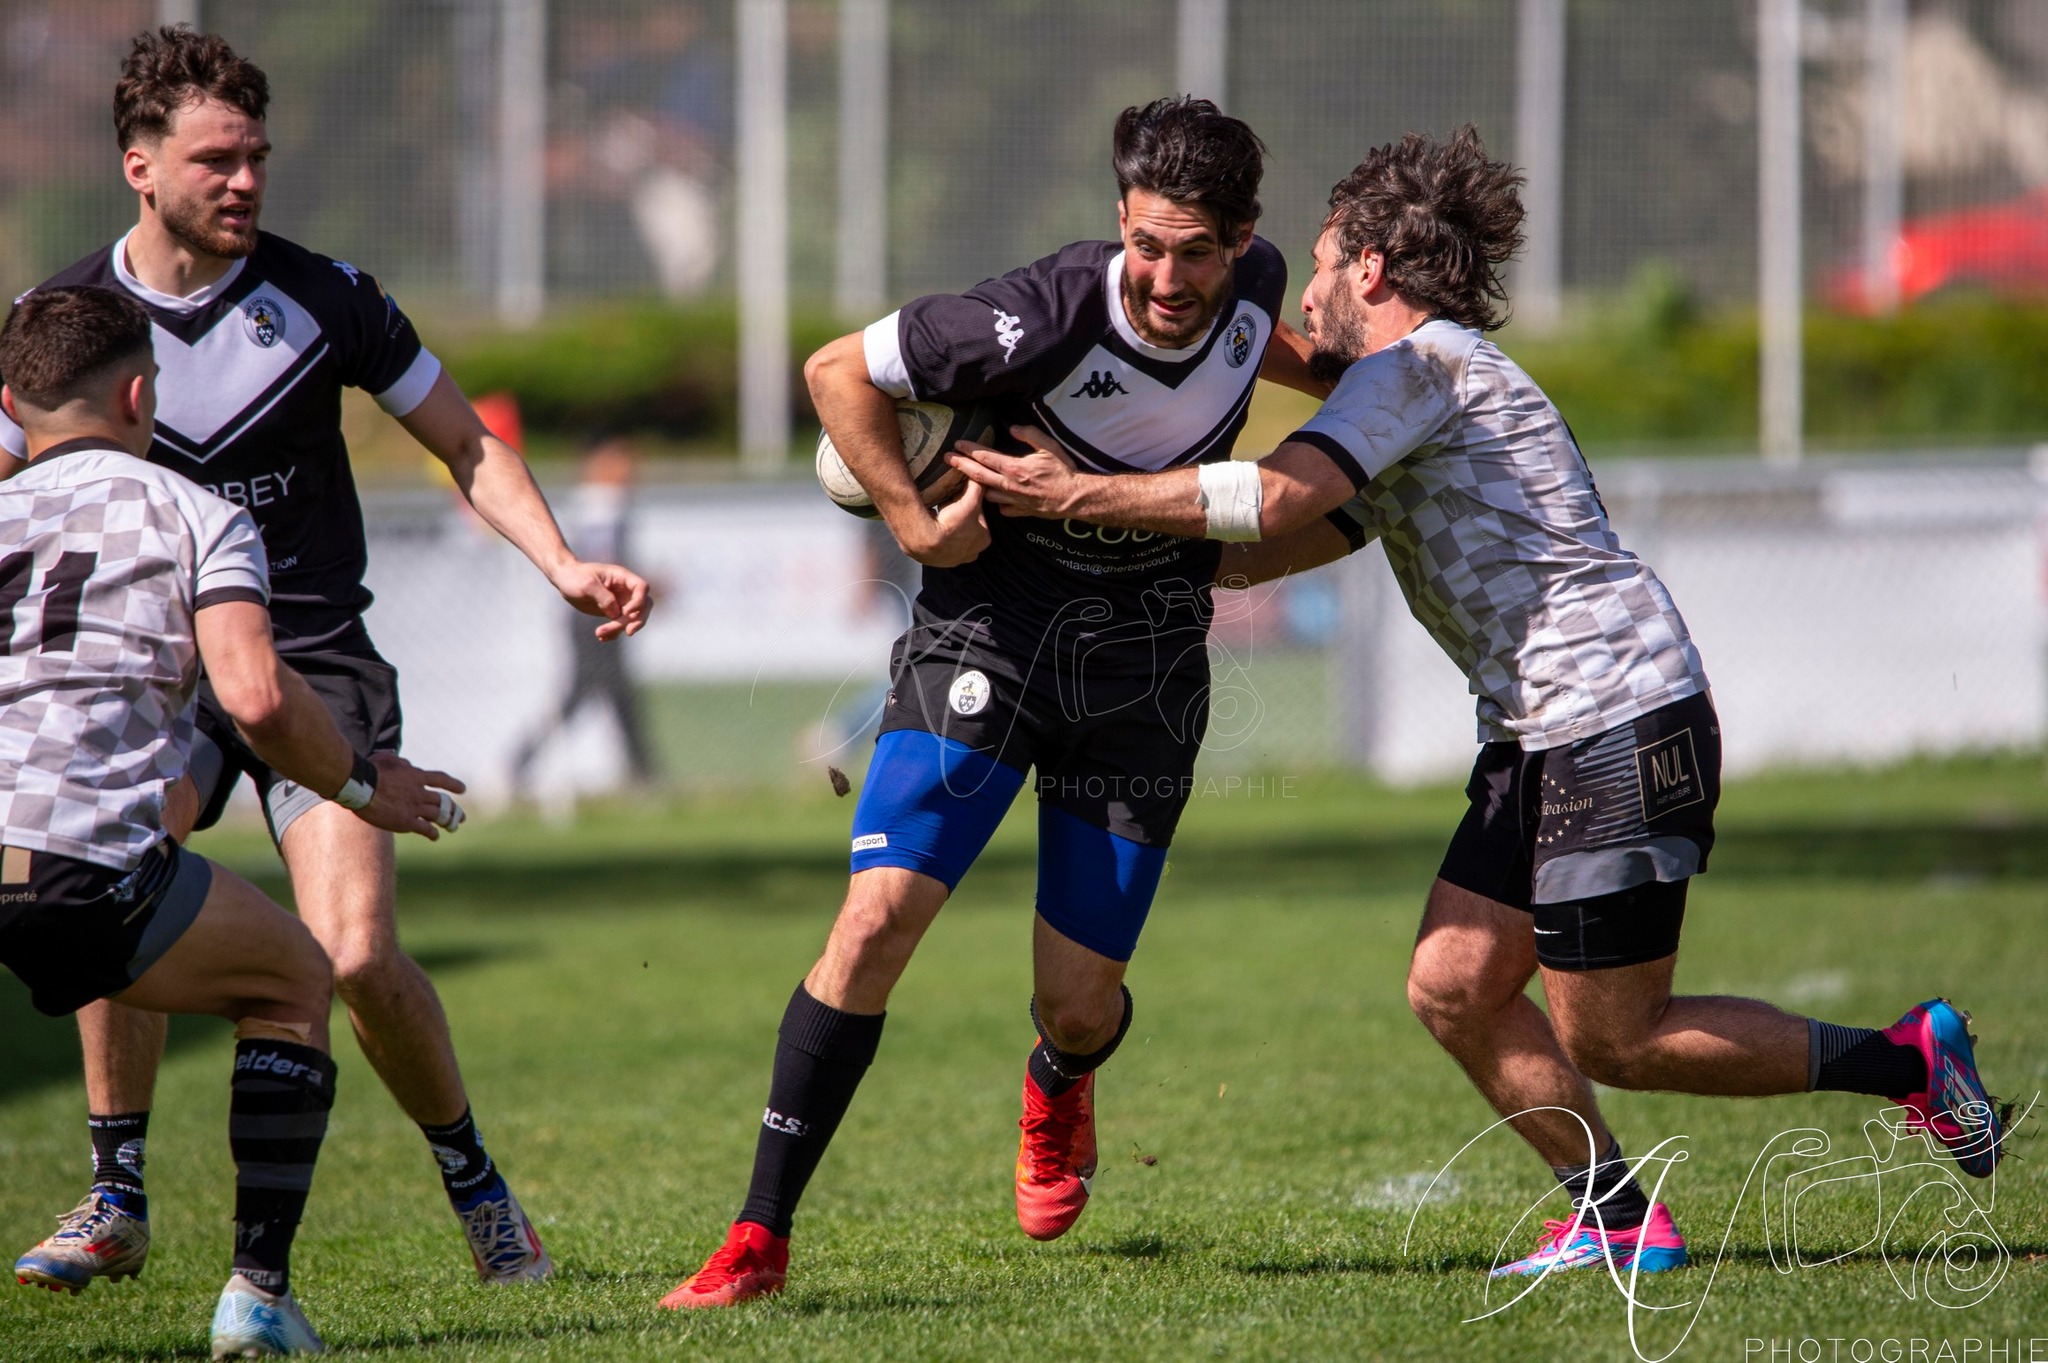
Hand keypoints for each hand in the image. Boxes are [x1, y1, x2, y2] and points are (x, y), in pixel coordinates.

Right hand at [357, 754, 467, 840]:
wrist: (362, 786)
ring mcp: (414, 808)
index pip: (440, 780)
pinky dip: (432, 832)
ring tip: (454, 827)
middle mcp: (420, 793)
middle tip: (462, 816)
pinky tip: (435, 836)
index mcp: (417, 776)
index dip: (453, 785)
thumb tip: (407, 764)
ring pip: (438, 815)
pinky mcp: (406, 822)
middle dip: (454, 810)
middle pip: (443, 802)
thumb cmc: (370, 770)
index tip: (463, 789)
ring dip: (449, 821)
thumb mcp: (389, 760)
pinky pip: (424, 828)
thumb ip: (401, 763)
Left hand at [552, 560, 650, 640]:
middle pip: (643, 606)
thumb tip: (616, 613)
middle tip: (628, 632)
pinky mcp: (613, 612)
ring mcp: (620, 602)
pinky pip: (619, 625)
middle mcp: (625, 590)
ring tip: (599, 634)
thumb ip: (604, 597)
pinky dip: (613, 633)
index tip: (627, 612)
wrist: (565, 579)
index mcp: (622, 577)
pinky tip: (601, 637)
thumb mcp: (587, 584)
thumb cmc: (575, 576)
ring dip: (619, 629)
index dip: (639, 601)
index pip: (642, 588)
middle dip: (637, 620)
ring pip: (631, 619)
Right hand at [890, 478, 990, 566]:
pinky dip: (938, 531)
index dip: (971, 504)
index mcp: (984, 540)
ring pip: (954, 534)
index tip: (961, 497)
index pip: (980, 517)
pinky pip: (941, 540)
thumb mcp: (970, 501)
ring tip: (941, 512)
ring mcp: (954, 558)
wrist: (926, 541)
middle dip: (960, 515)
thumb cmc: (952, 523)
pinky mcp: (938, 559)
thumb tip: (980, 477)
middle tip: (950, 504)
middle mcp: (971, 553)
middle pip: (967, 526)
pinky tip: (933, 522)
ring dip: (948, 523)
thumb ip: (977, 487)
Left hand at [948, 424, 1084, 518]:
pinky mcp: (1020, 511)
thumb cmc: (1063, 471)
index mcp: (1014, 468)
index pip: (985, 457)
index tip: (956, 444)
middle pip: (978, 476)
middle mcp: (1009, 485)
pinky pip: (1001, 508)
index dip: (969, 450)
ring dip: (974, 487)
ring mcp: (1013, 500)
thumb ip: (1030, 434)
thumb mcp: (1049, 446)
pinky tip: (993, 497)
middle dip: (960, 466)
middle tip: (947, 459)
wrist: (1074, 498)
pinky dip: (995, 503)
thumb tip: (1013, 428)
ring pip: (986, 494)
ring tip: (964, 479)